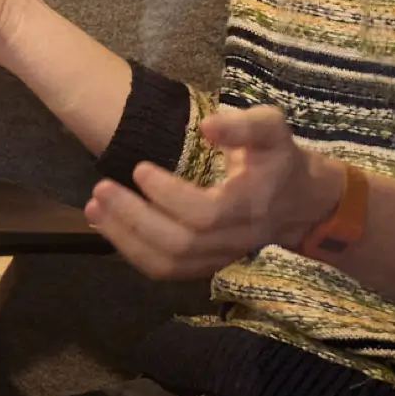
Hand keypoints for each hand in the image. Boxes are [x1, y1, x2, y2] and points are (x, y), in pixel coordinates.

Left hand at [85, 105, 344, 279]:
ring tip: (94, 207)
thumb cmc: (279, 159)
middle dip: (134, 219)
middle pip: (180, 245)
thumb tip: (206, 125)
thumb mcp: (272, 130)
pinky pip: (165, 269)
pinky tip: (107, 225)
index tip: (140, 168)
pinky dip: (131, 250)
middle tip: (101, 189)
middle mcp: (234, 240)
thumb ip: (244, 125)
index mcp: (250, 207)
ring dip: (125, 239)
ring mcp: (218, 258)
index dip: (168, 196)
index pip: (205, 214)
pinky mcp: (204, 265)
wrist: (300, 202)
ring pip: (168, 265)